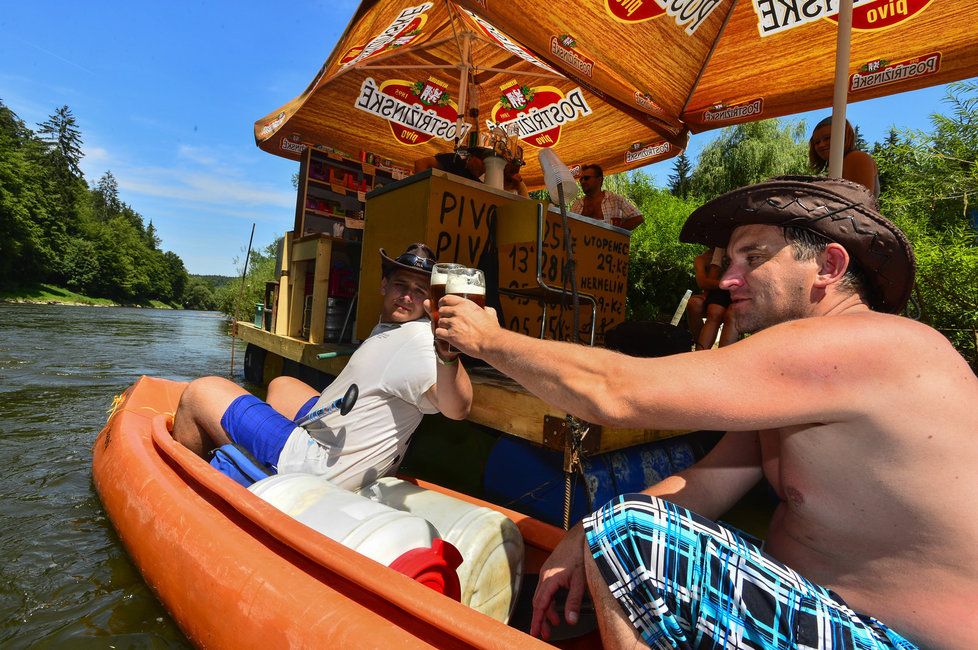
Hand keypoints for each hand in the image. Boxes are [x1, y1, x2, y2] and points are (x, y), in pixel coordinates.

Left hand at [434, 294, 499, 357]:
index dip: (442, 303)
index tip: (442, 306)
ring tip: (448, 330)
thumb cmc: (491, 330)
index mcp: (466, 304)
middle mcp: (457, 312)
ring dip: (442, 326)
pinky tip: (445, 336)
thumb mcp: (491, 315)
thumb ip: (487, 310)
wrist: (490, 342)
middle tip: (448, 321)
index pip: (447, 298)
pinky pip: (438, 332)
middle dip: (443, 316)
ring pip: (439, 322)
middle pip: (441, 310)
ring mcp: (453, 323)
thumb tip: (487, 309)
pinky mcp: (450, 335)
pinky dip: (440, 335)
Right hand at [530, 524, 586, 639]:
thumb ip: (574, 601)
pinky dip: (550, 601)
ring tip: (554, 624)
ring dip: (546, 611)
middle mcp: (544, 576)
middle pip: (538, 602)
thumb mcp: (580, 581)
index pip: (540, 605)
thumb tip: (570, 621)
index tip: (535, 632)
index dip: (537, 620)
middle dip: (540, 619)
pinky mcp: (551, 570)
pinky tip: (556, 608)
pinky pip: (546, 589)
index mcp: (549, 579)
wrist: (580, 535)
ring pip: (542, 596)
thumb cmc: (580, 555)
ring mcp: (546, 572)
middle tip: (543, 634)